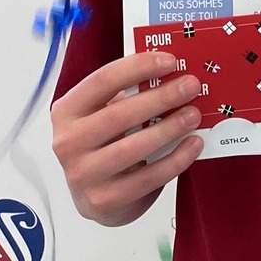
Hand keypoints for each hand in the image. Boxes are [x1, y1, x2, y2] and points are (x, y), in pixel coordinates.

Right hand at [51, 50, 204, 226]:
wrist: (95, 196)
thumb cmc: (103, 145)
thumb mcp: (103, 114)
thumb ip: (126, 94)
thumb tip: (170, 74)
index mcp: (67, 111)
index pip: (103, 81)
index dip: (138, 67)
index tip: (169, 61)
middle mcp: (69, 142)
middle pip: (120, 114)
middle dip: (161, 97)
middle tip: (190, 86)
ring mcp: (84, 174)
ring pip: (134, 147)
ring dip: (170, 128)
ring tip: (193, 115)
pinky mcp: (105, 199)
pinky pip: (148, 177)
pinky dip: (175, 160)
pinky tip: (192, 145)